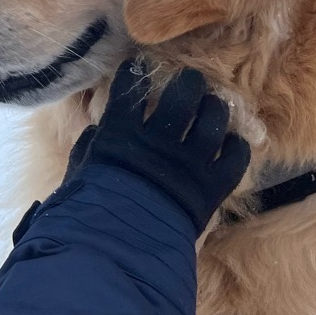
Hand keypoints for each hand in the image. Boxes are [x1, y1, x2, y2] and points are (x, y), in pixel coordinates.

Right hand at [65, 63, 249, 234]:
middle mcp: (160, 139)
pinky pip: (235, 157)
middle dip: (188, 83)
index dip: (133, 74)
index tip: (136, 67)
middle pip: (182, 96)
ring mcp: (190, 161)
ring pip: (213, 120)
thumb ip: (88, 149)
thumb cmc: (91, 211)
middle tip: (190, 81)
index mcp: (121, 132)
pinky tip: (232, 143)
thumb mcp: (79, 174)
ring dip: (215, 108)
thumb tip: (95, 131)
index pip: (127, 90)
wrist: (122, 247)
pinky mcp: (213, 185)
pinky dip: (237, 147)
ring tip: (214, 105)